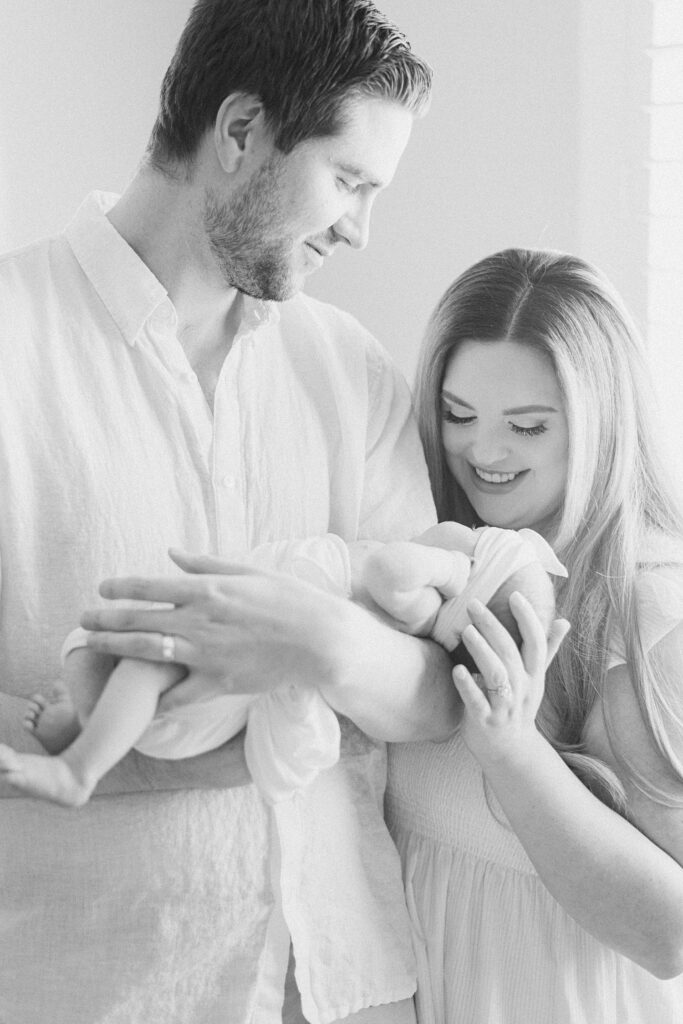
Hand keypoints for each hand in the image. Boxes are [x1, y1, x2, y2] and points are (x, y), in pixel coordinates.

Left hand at [81, 550, 351, 695]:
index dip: (120, 587)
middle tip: (83, 619)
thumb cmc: (288, 598)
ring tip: (95, 646)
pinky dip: (157, 699)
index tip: (102, 588)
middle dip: (106, 619)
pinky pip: (179, 694)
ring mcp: (206, 654)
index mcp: (208, 590)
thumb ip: (205, 564)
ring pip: (149, 652)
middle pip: (140, 619)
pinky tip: (138, 701)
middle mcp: (200, 621)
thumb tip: (171, 554)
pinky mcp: (218, 681)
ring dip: (117, 648)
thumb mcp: (248, 571)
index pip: (150, 586)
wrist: (318, 638)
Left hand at [452, 592, 568, 767]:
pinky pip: (478, 702)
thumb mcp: (536, 679)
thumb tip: (565, 621)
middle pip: (510, 653)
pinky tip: (457, 670)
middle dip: (492, 626)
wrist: (510, 751)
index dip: (528, 618)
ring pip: (497, 675)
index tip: (515, 595)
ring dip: (481, 651)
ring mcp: (505, 707)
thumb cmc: (519, 706)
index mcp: (534, 676)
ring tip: (465, 630)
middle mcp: (523, 689)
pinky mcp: (486, 722)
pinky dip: (468, 686)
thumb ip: (546, 649)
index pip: (536, 642)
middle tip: (473, 604)